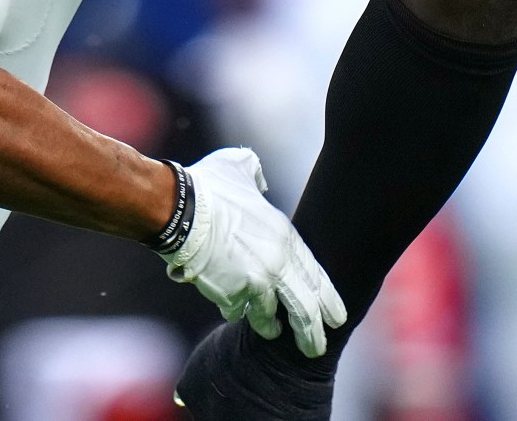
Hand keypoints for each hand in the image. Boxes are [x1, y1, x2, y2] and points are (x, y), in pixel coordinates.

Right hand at [163, 148, 346, 357]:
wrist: (179, 210)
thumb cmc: (207, 186)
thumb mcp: (239, 169)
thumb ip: (255, 175)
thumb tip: (259, 181)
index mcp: (285, 238)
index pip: (316, 276)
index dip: (328, 300)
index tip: (336, 317)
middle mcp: (277, 265)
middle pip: (305, 309)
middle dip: (313, 333)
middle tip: (317, 347)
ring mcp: (255, 284)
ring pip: (268, 317)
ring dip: (269, 327)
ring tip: (272, 333)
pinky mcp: (230, 296)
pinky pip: (234, 311)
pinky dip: (233, 311)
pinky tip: (232, 312)